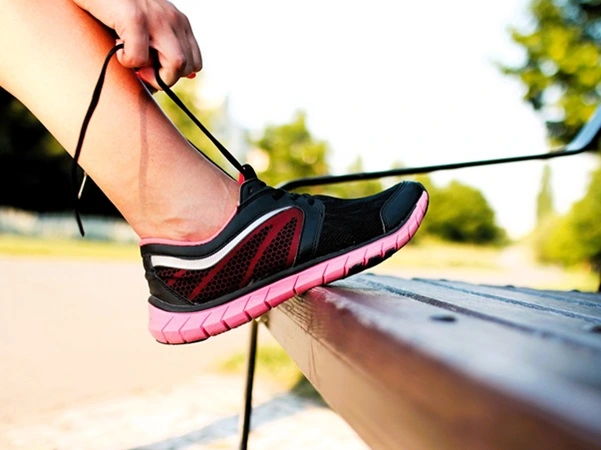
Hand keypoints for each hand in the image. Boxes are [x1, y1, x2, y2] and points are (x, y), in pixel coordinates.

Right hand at [72, 0, 201, 88]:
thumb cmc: (113, 8)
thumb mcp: (144, 28)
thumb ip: (157, 49)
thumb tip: (157, 86)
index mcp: (179, 22)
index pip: (194, 62)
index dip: (174, 74)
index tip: (151, 70)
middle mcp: (174, 19)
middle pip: (187, 66)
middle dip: (164, 78)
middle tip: (140, 69)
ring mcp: (157, 17)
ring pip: (176, 64)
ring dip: (153, 75)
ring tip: (131, 59)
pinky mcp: (135, 18)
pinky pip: (140, 58)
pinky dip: (126, 61)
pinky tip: (116, 45)